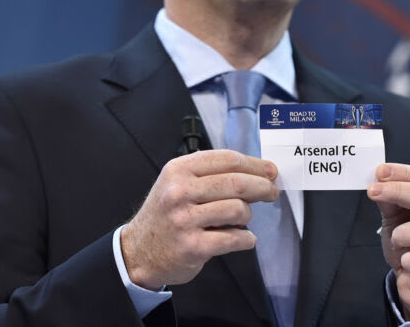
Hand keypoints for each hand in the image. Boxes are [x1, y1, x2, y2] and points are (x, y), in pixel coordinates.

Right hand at [121, 149, 278, 288]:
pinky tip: (245, 238)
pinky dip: (246, 239)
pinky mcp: (192, 247)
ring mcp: (184, 220)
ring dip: (248, 215)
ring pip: (238, 209)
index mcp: (179, 170)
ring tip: (242, 219)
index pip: (227, 159)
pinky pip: (234, 238)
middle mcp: (179, 192)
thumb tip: (259, 173)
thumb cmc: (166, 214)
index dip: (255, 164)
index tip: (270, 171)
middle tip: (272, 192)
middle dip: (263, 187)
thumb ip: (212, 175)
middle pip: (237, 182)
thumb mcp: (178, 183)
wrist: (138, 250)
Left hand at [367, 163, 409, 319]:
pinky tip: (406, 261)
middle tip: (373, 192)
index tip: (379, 171)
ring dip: (400, 234)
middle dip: (398, 191)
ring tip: (397, 240)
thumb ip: (391, 197)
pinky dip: (408, 260)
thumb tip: (378, 178)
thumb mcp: (398, 216)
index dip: (404, 172)